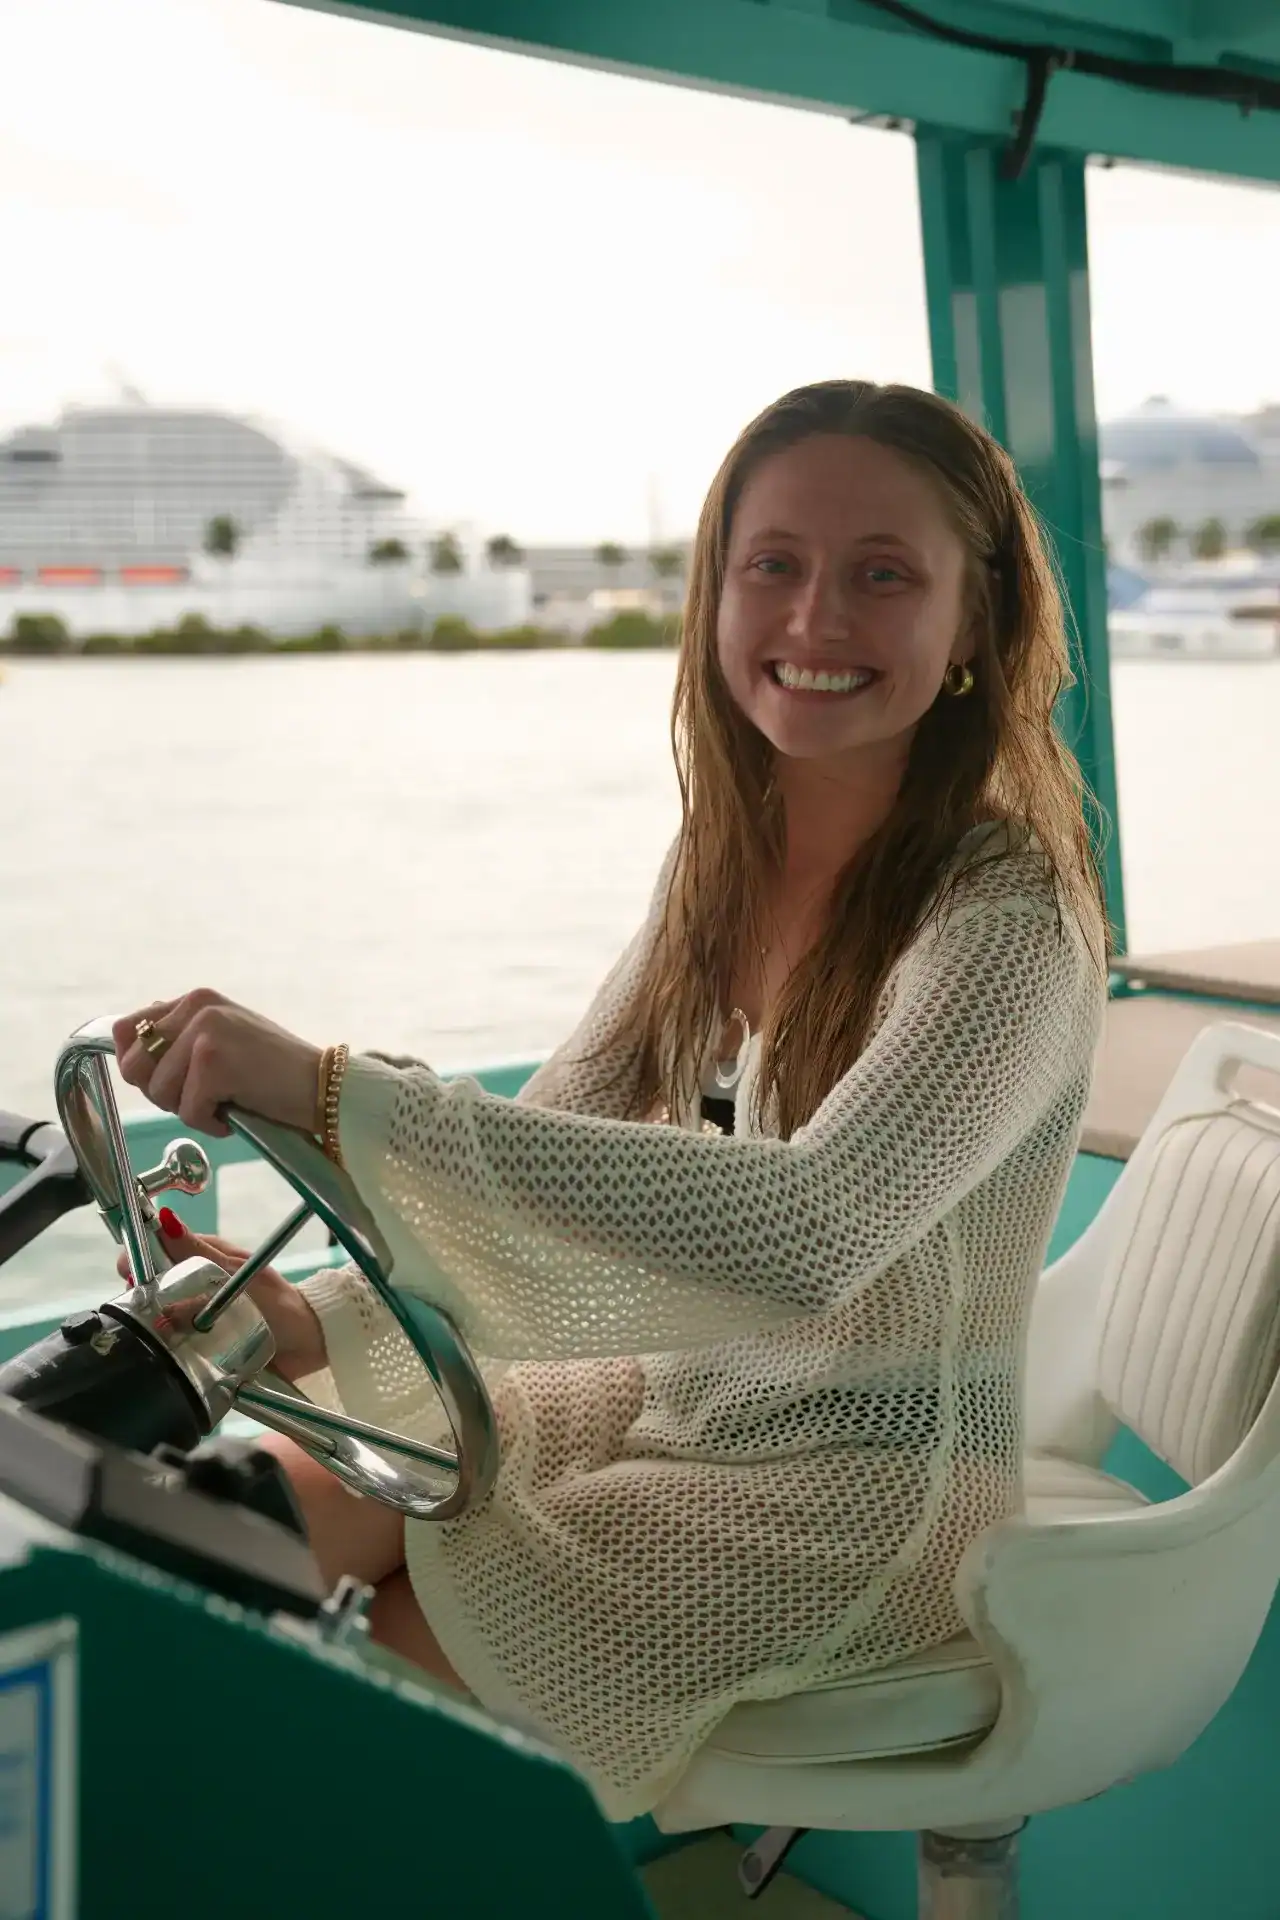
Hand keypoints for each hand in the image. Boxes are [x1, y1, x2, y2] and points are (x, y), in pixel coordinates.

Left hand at [114, 990, 321, 1138]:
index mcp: (196, 999)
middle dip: (161, 1093)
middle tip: (199, 1098)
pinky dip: (209, 1124)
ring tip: (225, 1102)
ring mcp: (205, 1031)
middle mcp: (197, 1007)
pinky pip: (187, 1111)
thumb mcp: (224, 1038)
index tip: (168, 1083)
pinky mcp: (213, 1061)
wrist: (322, 1087)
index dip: (138, 1066)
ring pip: (159, 1092)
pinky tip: (235, 1113)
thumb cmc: (274, 1073)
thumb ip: (181, 1036)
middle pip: (135, 1066)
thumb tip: (130, 1046)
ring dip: (189, 1110)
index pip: (128, 1030)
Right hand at [120, 1208, 327, 1383]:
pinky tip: (161, 1354)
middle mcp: (198, 1287)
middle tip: (139, 1306)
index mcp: (206, 1261)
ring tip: (150, 1332)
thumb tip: (165, 1219)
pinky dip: (166, 1347)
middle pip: (154, 1286)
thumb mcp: (237, 1273)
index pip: (161, 1251)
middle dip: (140, 1295)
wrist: (309, 1343)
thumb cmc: (278, 1302)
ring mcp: (198, 1318)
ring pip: (160, 1316)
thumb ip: (200, 1252)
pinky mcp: (202, 1346)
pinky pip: (174, 1344)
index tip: (126, 1271)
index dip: (138, 1259)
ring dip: (151, 1323)